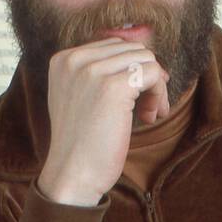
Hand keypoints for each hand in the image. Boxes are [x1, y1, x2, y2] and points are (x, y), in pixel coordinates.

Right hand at [39, 36, 170, 205]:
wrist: (72, 175)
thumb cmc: (81, 144)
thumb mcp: (79, 98)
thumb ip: (97, 73)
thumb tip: (142, 55)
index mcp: (63, 59)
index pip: (114, 45)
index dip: (132, 70)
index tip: (134, 99)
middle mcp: (74, 60)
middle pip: (132, 50)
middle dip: (145, 78)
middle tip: (144, 110)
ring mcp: (92, 71)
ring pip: (146, 60)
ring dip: (155, 88)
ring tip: (147, 115)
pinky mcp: (113, 87)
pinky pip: (153, 73)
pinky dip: (159, 94)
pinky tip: (150, 117)